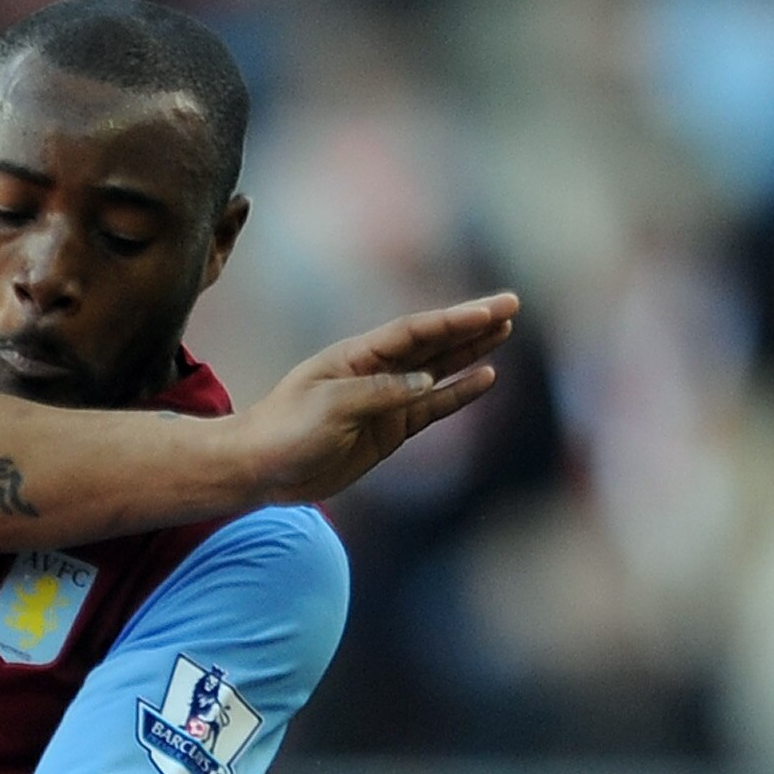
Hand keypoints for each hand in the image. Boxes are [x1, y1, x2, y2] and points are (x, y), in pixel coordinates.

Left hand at [228, 294, 517, 503]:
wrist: (261, 468)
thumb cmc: (286, 430)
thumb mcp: (330, 408)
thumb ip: (380, 394)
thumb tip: (425, 384)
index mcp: (357, 356)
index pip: (415, 332)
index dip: (454, 320)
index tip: (490, 309)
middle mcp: (376, 372)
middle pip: (433, 342)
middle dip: (472, 324)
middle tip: (512, 305)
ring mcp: (384, 401)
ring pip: (438, 371)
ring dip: (471, 351)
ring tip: (505, 332)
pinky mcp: (388, 431)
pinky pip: (431, 408)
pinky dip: (457, 394)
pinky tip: (485, 377)